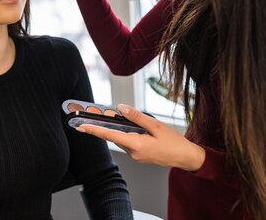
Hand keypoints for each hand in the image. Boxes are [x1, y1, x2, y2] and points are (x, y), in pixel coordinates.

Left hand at [76, 104, 205, 171]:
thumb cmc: (173, 142)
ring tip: (109, 114)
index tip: (81, 126)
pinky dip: (125, 132)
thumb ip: (137, 117)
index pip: (110, 136)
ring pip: (121, 137)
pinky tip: (127, 124)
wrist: (185, 157)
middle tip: (92, 111)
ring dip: (116, 127)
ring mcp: (135, 155)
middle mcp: (132, 152)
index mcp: (136, 145)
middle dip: (103, 124)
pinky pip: (128, 141)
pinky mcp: (139, 154)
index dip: (94, 130)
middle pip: (113, 135)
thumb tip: (121, 108)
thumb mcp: (156, 126)